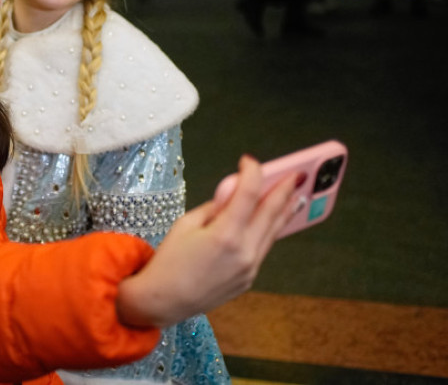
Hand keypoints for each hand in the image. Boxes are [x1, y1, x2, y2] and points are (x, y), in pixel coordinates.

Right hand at [116, 155, 295, 328]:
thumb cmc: (169, 260)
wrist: (165, 300)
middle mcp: (244, 251)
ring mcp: (250, 267)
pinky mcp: (250, 278)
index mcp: (225, 234)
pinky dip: (269, 230)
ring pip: (273, 232)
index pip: (248, 194)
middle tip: (294, 174)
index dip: (252, 173)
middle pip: (271, 213)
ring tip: (295, 195)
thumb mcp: (186, 224)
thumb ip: (215, 207)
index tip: (249, 161)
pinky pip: (263, 247)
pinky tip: (272, 220)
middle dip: (283, 190)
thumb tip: (233, 192)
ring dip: (284, 211)